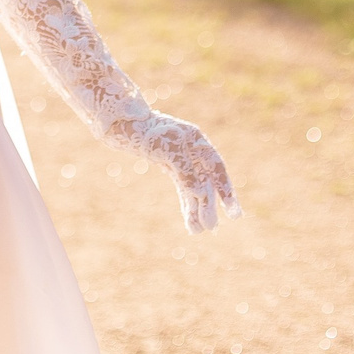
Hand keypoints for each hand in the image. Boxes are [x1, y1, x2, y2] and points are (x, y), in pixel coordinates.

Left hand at [144, 116, 237, 233]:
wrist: (119, 122)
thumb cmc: (143, 131)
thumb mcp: (166, 149)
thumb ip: (185, 171)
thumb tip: (201, 194)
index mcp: (196, 140)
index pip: (216, 167)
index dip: (226, 189)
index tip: (233, 212)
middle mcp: (191, 149)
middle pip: (205, 181)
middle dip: (209, 205)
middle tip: (211, 227)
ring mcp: (180, 158)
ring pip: (194, 188)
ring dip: (196, 208)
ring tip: (198, 231)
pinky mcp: (168, 165)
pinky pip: (182, 187)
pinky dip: (186, 203)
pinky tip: (189, 220)